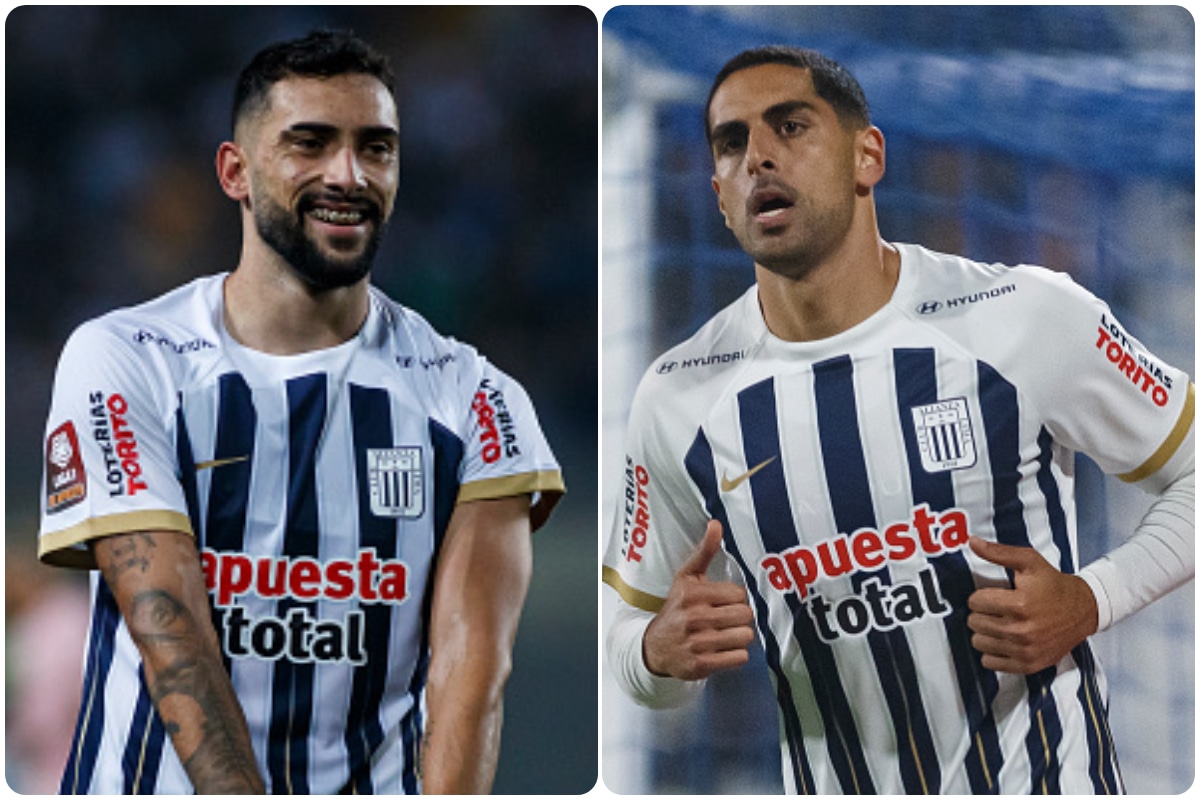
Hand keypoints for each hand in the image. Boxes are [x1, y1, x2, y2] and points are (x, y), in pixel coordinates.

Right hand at [642, 520, 754, 679]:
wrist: (655, 647)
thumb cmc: (677, 608)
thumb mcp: (686, 578)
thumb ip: (704, 551)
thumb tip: (716, 524)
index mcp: (692, 594)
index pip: (739, 594)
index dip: (735, 599)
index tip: (724, 602)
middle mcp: (694, 618)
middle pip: (745, 615)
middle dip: (740, 618)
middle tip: (728, 619)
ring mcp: (697, 643)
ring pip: (745, 637)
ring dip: (740, 636)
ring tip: (726, 634)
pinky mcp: (701, 665)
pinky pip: (739, 657)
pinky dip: (736, 654)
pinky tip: (723, 649)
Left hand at [967, 536, 1098, 673]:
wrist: (1083, 610)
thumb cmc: (1053, 584)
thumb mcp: (1029, 562)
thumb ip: (998, 552)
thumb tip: (971, 541)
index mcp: (1020, 604)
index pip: (974, 602)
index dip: (981, 596)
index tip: (995, 595)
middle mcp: (1021, 630)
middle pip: (974, 623)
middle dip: (982, 613)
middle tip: (997, 609)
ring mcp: (1025, 650)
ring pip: (978, 642)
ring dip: (985, 632)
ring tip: (1000, 623)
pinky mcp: (1028, 665)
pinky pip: (990, 663)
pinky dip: (992, 652)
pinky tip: (1003, 640)